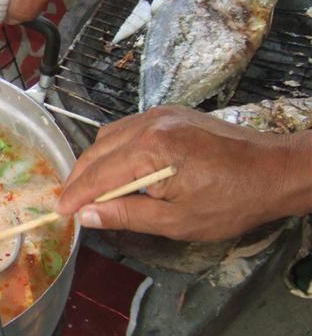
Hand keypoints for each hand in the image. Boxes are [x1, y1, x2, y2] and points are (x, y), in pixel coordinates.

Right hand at [55, 106, 311, 241]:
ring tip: (89, 191)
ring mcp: (160, 114)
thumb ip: (126, 215)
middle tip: (69, 204)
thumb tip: (87, 216)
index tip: (59, 212)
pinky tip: (115, 169)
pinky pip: (128, 130)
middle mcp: (150, 123)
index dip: (75, 196)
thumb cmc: (232, 201)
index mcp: (151, 149)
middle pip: (97, 151)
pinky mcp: (170, 114)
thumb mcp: (176, 221)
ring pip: (109, 137)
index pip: (98, 175)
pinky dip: (113, 150)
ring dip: (94, 163)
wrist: (275, 171)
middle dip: (79, 179)